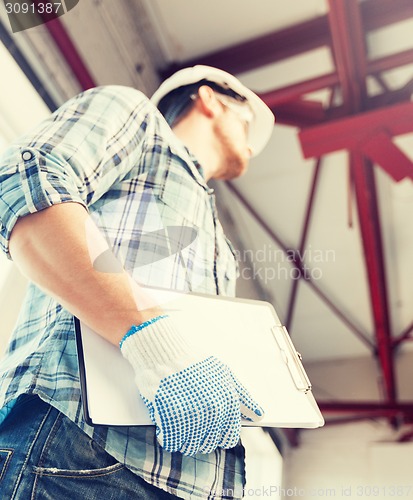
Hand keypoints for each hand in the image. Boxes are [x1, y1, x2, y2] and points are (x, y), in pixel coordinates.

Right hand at [120, 316, 263, 455]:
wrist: (165, 351)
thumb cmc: (194, 362)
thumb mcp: (225, 374)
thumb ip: (243, 397)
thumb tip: (259, 414)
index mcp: (228, 402)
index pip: (229, 438)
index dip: (218, 435)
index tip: (209, 428)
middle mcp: (213, 411)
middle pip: (208, 444)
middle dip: (199, 438)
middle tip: (189, 422)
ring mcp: (192, 415)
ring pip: (189, 447)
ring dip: (182, 440)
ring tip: (177, 422)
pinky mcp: (170, 417)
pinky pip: (170, 442)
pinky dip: (166, 437)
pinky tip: (165, 424)